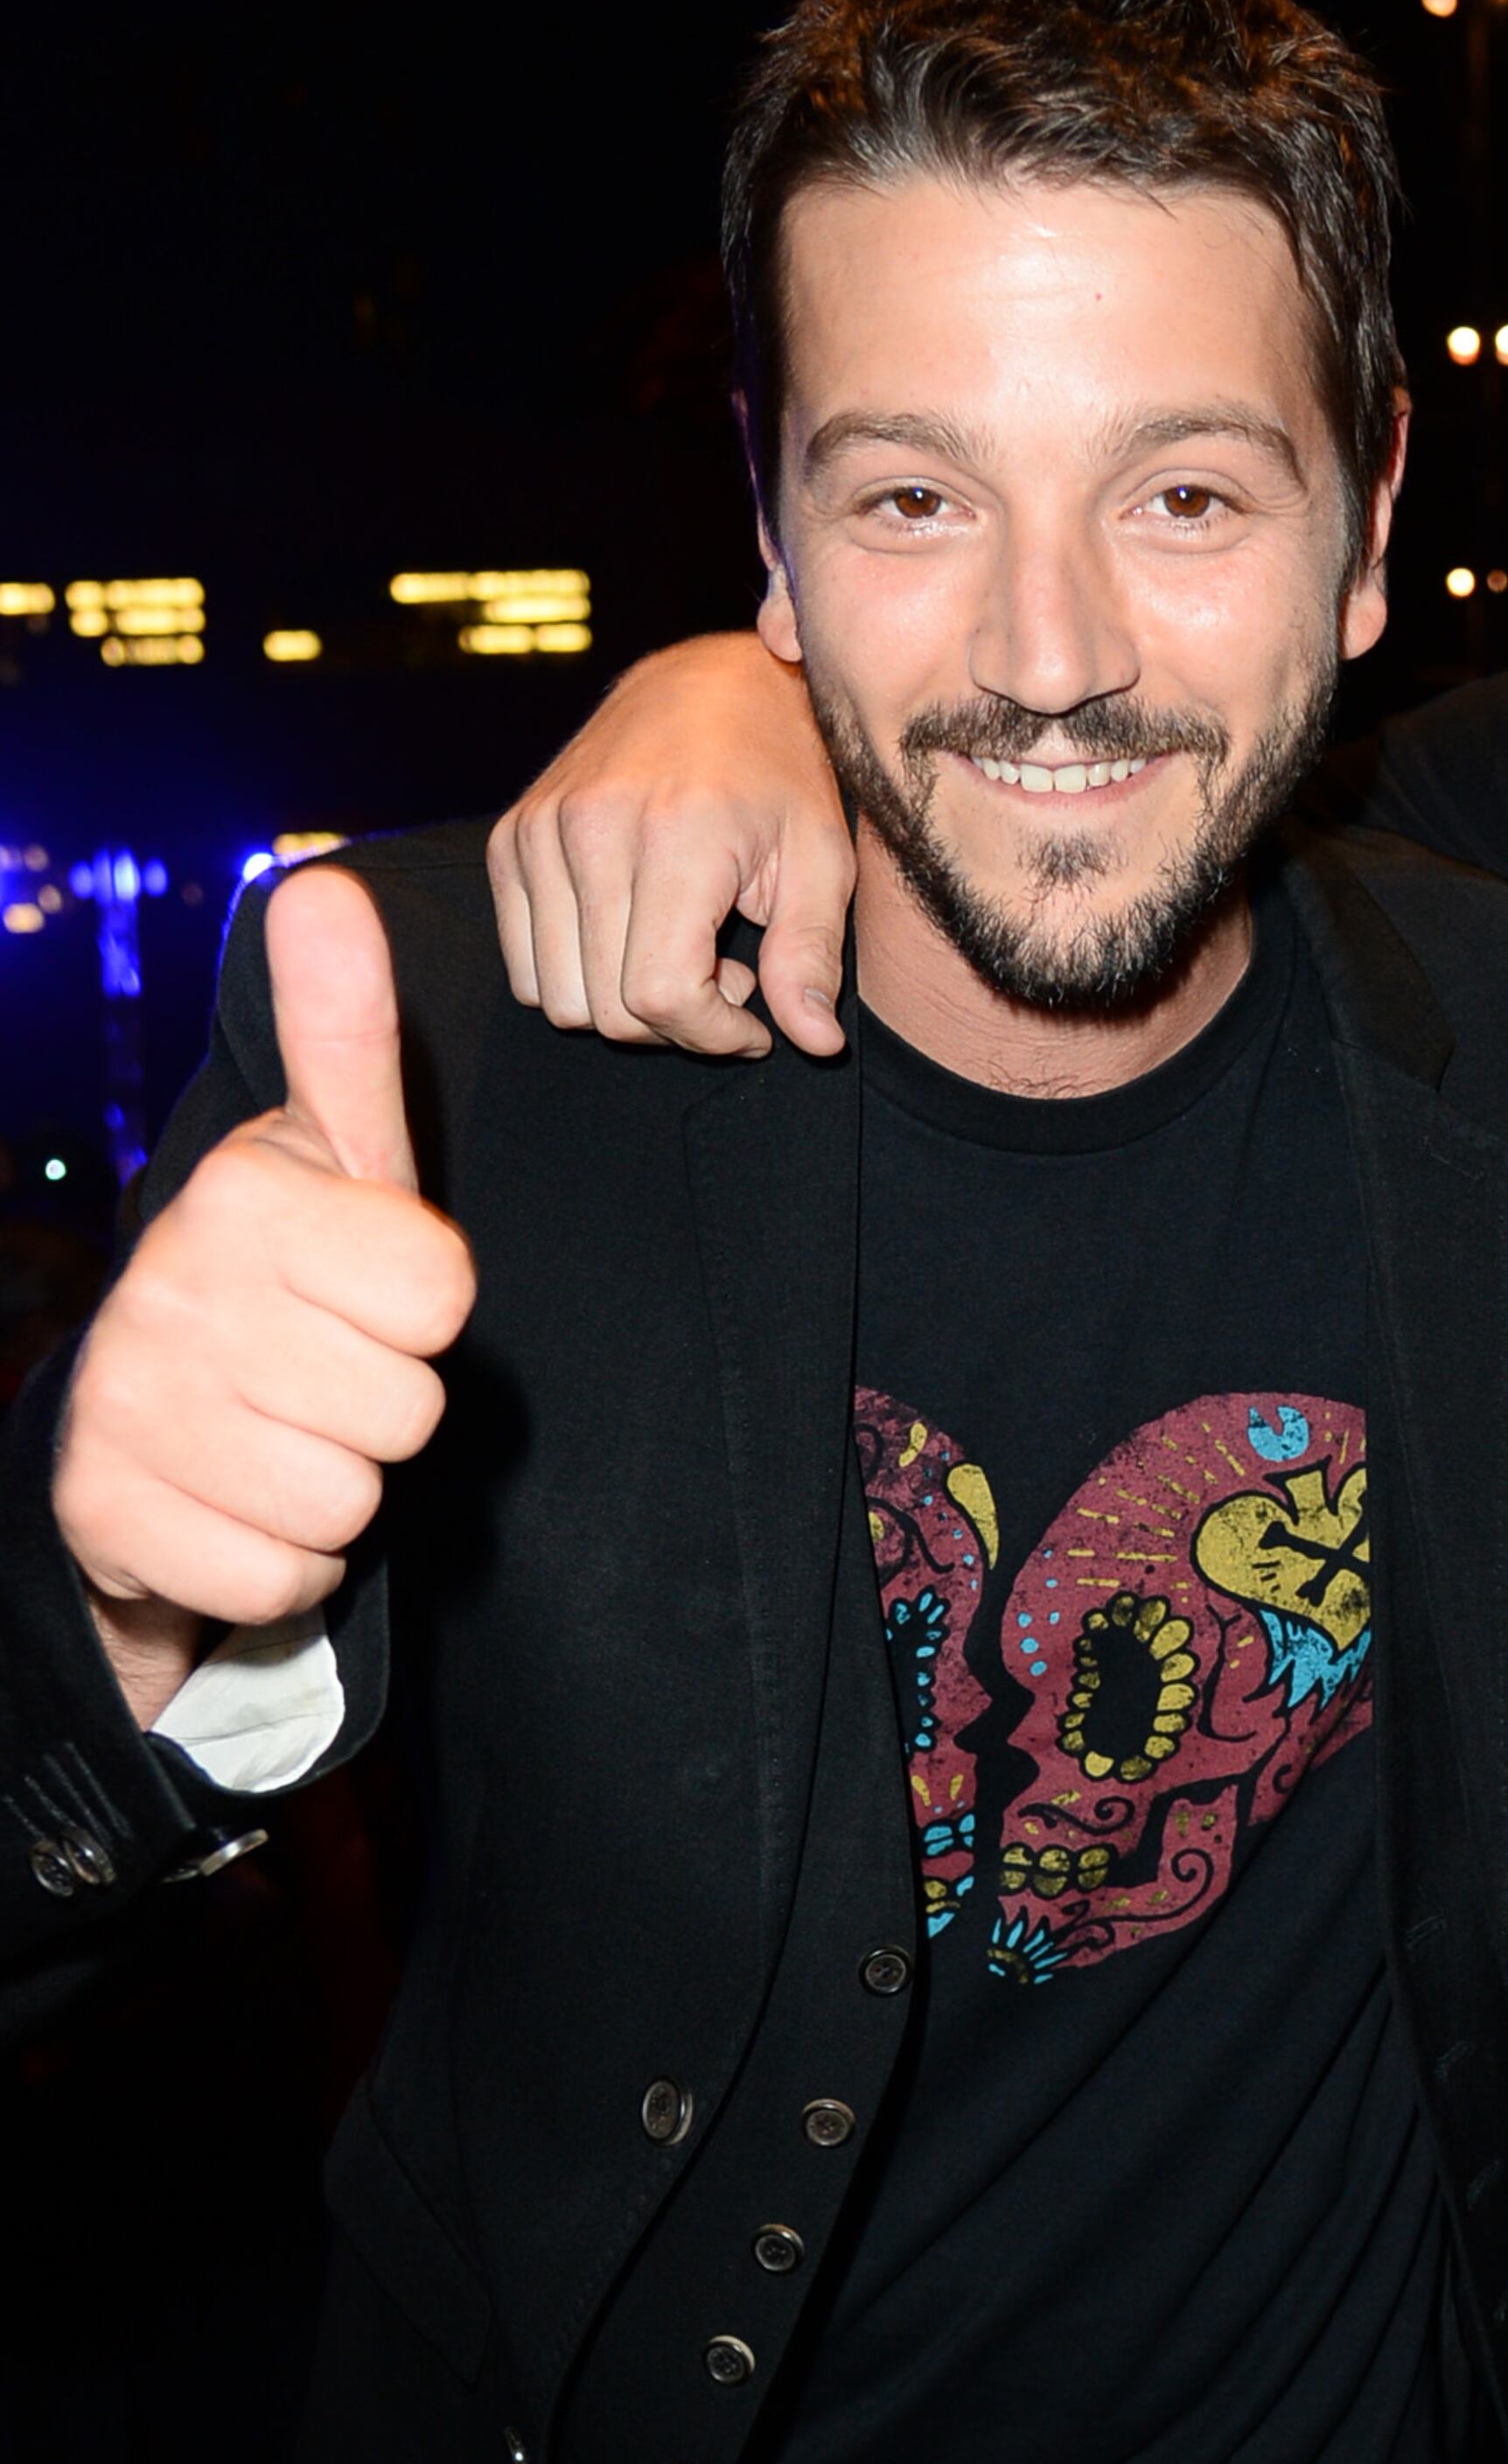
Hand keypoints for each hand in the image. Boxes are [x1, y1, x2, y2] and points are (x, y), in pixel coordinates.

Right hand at [53, 870, 475, 1725]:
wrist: (146, 1418)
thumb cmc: (285, 1277)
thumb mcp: (336, 1155)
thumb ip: (345, 1033)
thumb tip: (324, 888)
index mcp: (244, 1195)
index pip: (442, 1292)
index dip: (425, 1309)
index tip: (366, 1292)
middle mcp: (172, 1289)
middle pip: (405, 1407)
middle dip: (384, 1407)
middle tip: (324, 1374)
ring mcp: (130, 1405)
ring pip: (346, 1500)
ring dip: (336, 1488)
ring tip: (281, 1434)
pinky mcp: (109, 1517)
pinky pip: (282, 1575)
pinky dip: (281, 1564)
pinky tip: (238, 1501)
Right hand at [486, 630, 854, 1058]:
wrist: (712, 684)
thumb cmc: (779, 775)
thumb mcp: (822, 862)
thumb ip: (810, 957)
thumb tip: (815, 1044)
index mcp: (674, 836)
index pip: (658, 994)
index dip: (711, 1035)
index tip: (754, 1026)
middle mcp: (591, 831)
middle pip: (606, 1008)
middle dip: (676, 1025)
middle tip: (726, 980)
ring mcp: (537, 834)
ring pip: (558, 997)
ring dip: (624, 1005)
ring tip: (684, 953)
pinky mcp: (510, 840)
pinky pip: (523, 966)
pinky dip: (578, 976)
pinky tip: (637, 937)